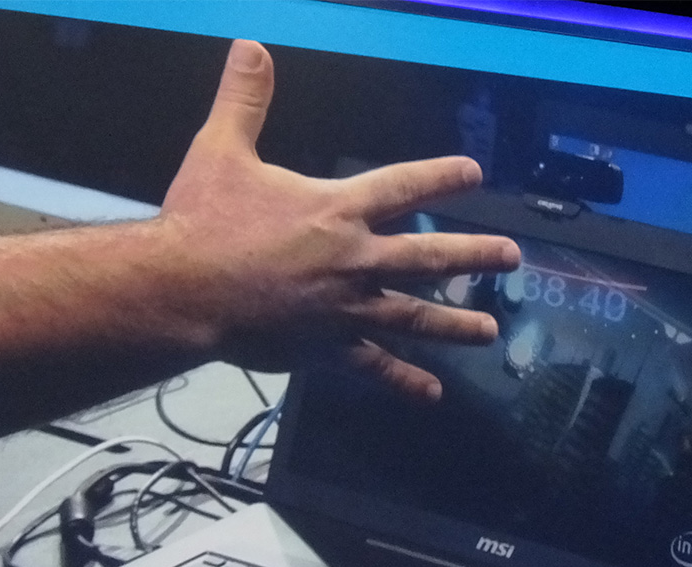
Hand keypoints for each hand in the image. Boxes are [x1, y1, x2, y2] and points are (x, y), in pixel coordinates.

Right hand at [159, 40, 520, 398]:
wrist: (180, 291)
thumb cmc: (202, 222)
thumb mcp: (222, 150)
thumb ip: (244, 101)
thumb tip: (251, 47)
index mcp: (337, 210)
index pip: (403, 186)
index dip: (441, 178)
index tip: (474, 175)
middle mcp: (355, 259)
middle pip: (429, 257)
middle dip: (474, 256)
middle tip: (511, 258)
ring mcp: (347, 309)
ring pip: (415, 317)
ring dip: (456, 325)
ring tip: (489, 332)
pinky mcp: (329, 348)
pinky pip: (374, 366)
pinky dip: (402, 381)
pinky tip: (431, 393)